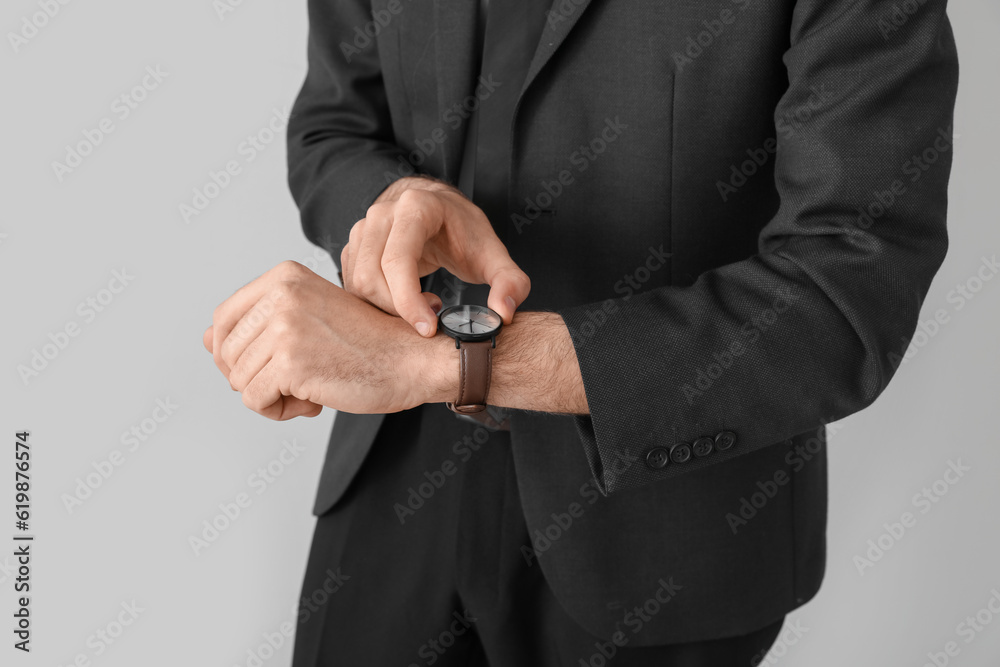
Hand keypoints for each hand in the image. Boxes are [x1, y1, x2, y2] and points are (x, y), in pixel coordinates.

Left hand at [203, 260, 452, 419]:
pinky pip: (255, 401)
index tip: (268, 365)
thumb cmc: (368, 344)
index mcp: (284, 277)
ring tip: (310, 390)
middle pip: (225, 353)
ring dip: (271, 396)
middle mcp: (281, 295)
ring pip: (239, 380)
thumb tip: (206, 341)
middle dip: (254, 377)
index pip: (223, 319)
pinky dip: (279, 412)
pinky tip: (312, 403)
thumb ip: (258, 324)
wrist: (413, 360)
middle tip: (296, 381)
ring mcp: (284, 327)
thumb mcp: (310, 318)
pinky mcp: (291, 363)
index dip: (234, 352)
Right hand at [341, 176, 530, 336]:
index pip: (397, 261)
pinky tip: (404, 301)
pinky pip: (353, 286)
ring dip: (386, 308)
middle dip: (398, 310)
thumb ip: (509, 282)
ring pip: (358, 285)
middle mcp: (382, 214)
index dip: (408, 301)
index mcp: (416, 208)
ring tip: (422, 305)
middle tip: (432, 316)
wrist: (439, 208)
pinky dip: (376, 304)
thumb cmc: (463, 230)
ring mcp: (362, 228)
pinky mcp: (354, 246)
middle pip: (371, 277)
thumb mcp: (493, 253)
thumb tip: (503, 314)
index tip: (428, 328)